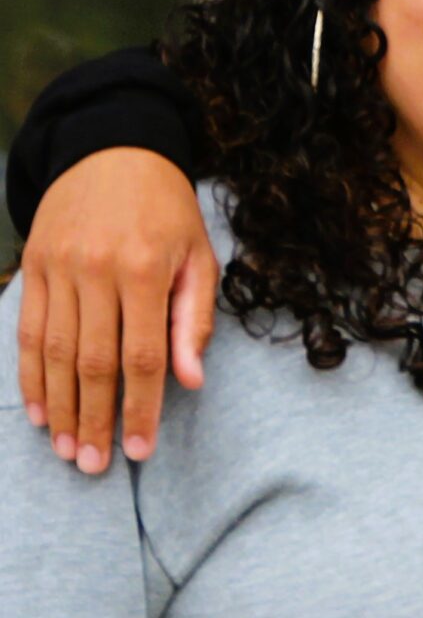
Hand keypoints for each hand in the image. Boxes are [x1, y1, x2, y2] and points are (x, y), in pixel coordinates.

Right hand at [13, 149, 215, 472]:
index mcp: (144, 270)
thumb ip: (194, 320)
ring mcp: (58, 268)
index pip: (143, 356)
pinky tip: (37, 411)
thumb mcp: (199, 257)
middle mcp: (96, 271)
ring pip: (55, 352)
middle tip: (94, 466)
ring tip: (66, 450)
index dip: (141, 408)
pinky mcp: (33, 265)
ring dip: (58, 408)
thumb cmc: (169, 212)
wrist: (113, 151)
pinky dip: (30, 375)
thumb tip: (191, 381)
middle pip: (93, 362)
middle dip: (94, 420)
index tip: (139, 451)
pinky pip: (28, 331)